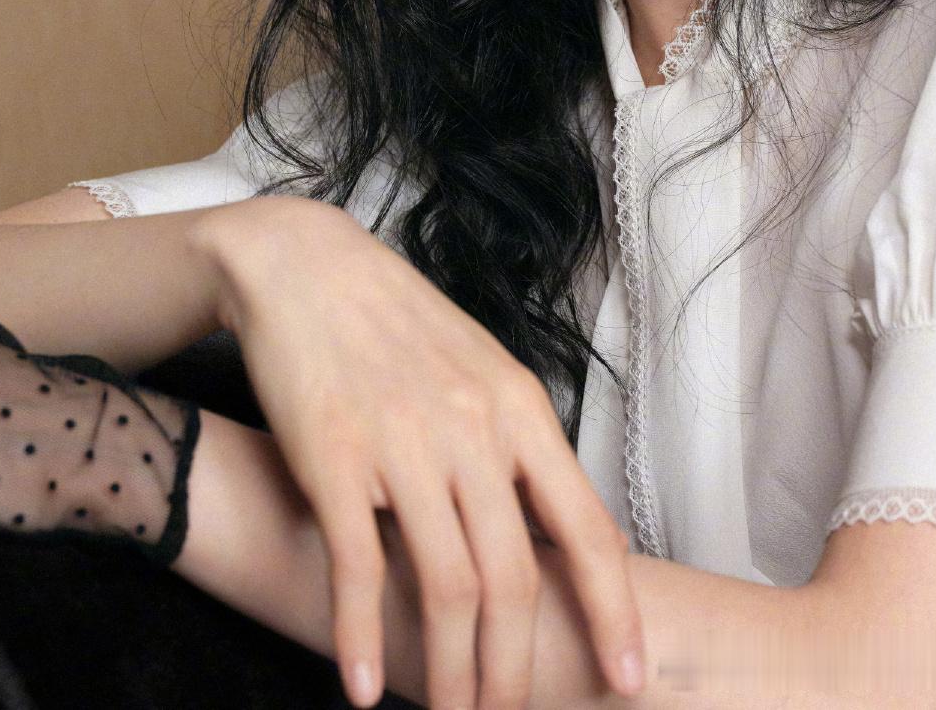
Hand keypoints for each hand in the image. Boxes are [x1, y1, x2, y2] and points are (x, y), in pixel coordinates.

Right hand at [196, 196, 645, 708]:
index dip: (613, 613)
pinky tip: (361, 688)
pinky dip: (361, 637)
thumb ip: (521, 450)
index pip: (589, 531)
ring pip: (446, 588)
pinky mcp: (332, 458)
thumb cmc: (402, 328)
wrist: (307, 267)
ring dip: (450, 672)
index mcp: (524, 414)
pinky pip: (357, 567)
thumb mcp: (487, 374)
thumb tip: (562, 532)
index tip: (628, 678)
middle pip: (515, 580)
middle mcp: (475, 432)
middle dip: (518, 670)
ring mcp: (405, 446)